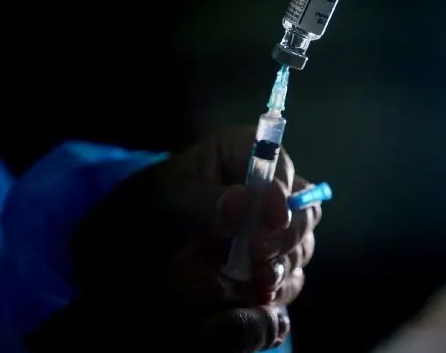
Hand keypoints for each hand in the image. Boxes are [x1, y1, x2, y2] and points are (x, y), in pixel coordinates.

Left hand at [70, 127, 322, 351]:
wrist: (143, 240)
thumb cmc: (156, 205)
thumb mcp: (171, 199)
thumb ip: (203, 202)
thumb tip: (241, 203)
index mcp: (242, 152)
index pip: (275, 160)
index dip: (280, 188)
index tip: (274, 218)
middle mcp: (268, 186)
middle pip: (302, 205)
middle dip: (285, 233)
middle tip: (258, 253)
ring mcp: (275, 224)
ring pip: (300, 243)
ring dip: (283, 263)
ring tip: (257, 278)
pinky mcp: (274, 257)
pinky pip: (291, 273)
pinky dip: (279, 285)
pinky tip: (258, 292)